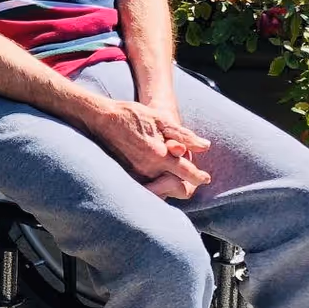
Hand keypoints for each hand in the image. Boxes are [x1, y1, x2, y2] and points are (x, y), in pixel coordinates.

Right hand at [80, 96, 212, 199]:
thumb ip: (184, 135)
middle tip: (189, 175)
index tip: (205, 178)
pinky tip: (159, 176)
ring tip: (174, 173)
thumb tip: (205, 146)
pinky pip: (149, 190)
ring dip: (172, 185)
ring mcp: (137, 176)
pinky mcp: (128, 177)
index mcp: (160, 155)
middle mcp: (149, 170)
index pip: (187, 173)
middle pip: (178, 189)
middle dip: (187, 184)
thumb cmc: (134, 116)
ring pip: (164, 192)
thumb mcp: (161, 120)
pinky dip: (158, 186)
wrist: (103, 119)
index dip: (199, 177)